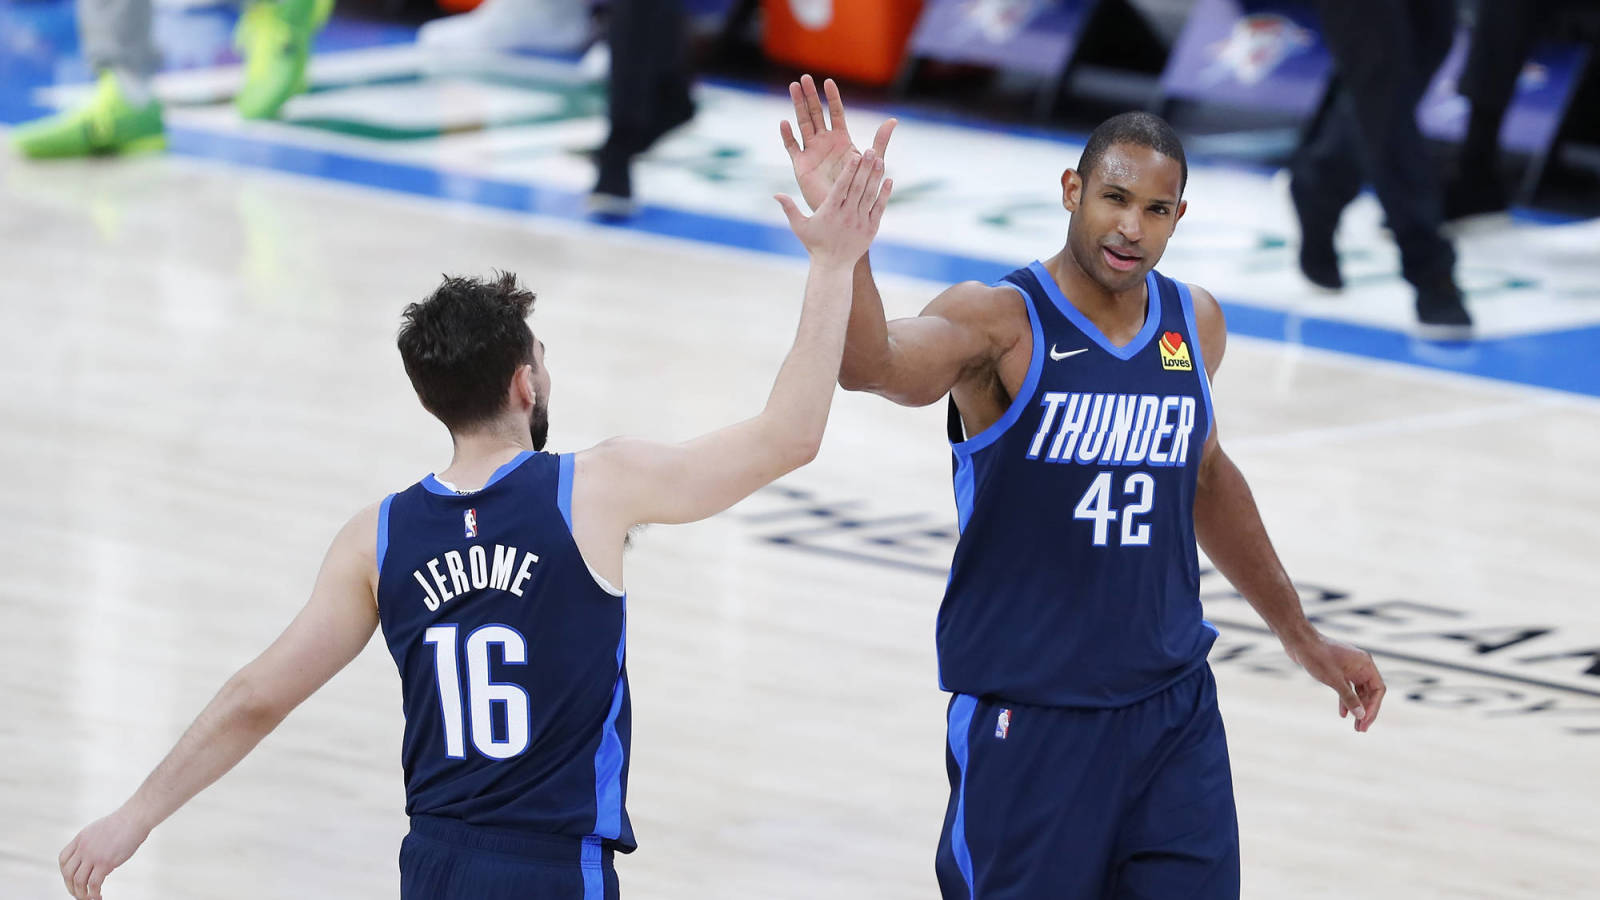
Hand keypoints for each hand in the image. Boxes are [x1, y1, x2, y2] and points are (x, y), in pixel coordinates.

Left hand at [59, 811, 148, 898]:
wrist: (135, 817)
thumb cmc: (125, 822)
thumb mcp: (102, 830)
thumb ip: (95, 845)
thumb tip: (101, 864)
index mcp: (81, 838)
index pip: (63, 859)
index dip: (66, 872)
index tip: (73, 878)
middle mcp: (83, 848)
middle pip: (67, 873)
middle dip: (71, 887)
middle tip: (79, 894)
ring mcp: (93, 856)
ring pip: (78, 881)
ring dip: (81, 894)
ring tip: (89, 899)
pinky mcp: (105, 863)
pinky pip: (93, 884)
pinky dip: (94, 894)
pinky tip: (99, 897)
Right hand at [775, 150, 892, 266]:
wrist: (833, 267)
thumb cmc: (814, 244)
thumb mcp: (799, 226)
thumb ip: (789, 208)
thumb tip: (775, 194)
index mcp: (830, 211)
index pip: (841, 187)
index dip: (849, 171)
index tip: (855, 155)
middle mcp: (846, 215)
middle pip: (857, 187)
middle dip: (865, 168)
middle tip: (871, 150)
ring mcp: (860, 222)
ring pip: (869, 195)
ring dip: (875, 177)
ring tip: (880, 160)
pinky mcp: (871, 228)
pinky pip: (879, 208)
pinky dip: (884, 194)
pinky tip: (889, 180)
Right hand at [780, 74, 896, 211]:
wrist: (844, 212)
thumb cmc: (858, 189)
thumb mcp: (871, 162)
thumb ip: (880, 141)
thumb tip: (893, 120)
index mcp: (840, 140)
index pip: (834, 113)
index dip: (831, 97)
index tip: (827, 81)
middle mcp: (824, 142)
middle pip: (815, 113)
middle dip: (809, 96)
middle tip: (804, 77)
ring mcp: (811, 152)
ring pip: (802, 124)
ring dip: (797, 106)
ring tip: (793, 88)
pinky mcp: (801, 166)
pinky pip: (792, 148)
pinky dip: (788, 136)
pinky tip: (785, 123)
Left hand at [1283, 631, 1386, 732]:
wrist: (1298, 641)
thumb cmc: (1317, 656)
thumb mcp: (1334, 680)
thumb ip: (1349, 698)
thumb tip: (1361, 715)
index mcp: (1365, 664)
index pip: (1378, 689)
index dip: (1373, 707)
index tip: (1365, 721)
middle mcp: (1360, 665)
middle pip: (1369, 692)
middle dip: (1366, 711)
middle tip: (1360, 729)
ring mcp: (1350, 668)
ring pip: (1358, 692)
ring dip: (1356, 708)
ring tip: (1354, 726)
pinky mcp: (1338, 670)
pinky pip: (1347, 688)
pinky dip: (1345, 700)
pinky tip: (1343, 714)